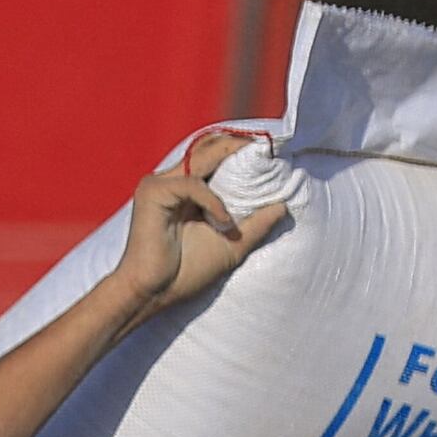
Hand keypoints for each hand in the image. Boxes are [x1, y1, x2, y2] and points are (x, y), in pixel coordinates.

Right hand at [111, 127, 287, 315]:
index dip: (240, 149)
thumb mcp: (233, 245)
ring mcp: (160, 185)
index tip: (271, 152)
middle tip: (270, 148)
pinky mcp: (153, 193)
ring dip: (232, 161)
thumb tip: (283, 205)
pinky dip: (213, 201)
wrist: (153, 292)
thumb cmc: (186, 272)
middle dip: (240, 144)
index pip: (214, 156)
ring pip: (201, 157)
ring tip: (259, 171)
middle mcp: (172, 181)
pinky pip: (192, 185)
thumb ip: (255, 225)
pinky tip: (224, 222)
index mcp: (187, 190)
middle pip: (208, 148)